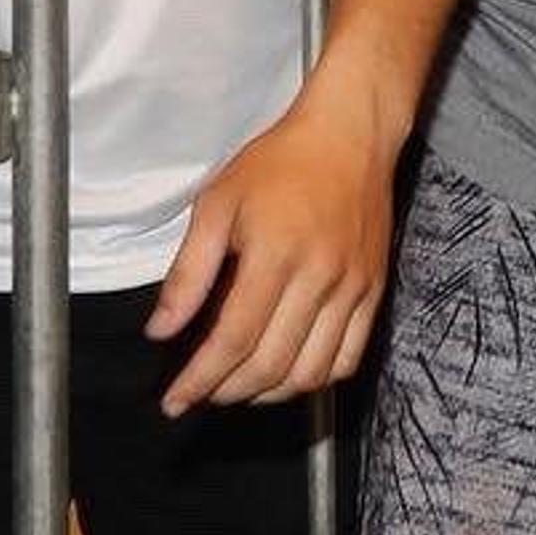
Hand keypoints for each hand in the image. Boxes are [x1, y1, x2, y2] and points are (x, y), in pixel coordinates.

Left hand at [145, 79, 401, 412]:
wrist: (351, 135)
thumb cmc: (281, 163)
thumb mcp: (217, 204)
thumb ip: (189, 272)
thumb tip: (162, 330)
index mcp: (276, 254)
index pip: (232, 340)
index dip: (199, 379)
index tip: (175, 399)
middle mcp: (320, 277)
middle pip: (271, 365)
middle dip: (228, 392)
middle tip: (202, 393)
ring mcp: (352, 288)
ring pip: (311, 372)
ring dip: (269, 394)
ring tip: (240, 387)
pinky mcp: (373, 290)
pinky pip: (347, 358)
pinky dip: (314, 380)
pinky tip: (287, 374)